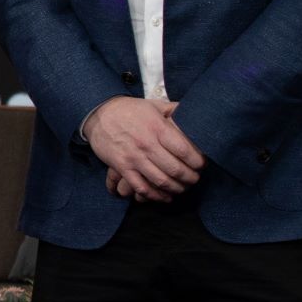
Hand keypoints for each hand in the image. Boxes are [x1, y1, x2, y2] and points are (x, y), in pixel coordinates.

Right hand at [85, 97, 205, 199]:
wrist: (99, 114)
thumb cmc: (130, 110)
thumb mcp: (154, 105)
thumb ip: (174, 110)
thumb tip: (194, 113)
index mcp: (157, 128)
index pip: (184, 150)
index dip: (197, 161)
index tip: (202, 165)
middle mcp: (147, 144)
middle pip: (175, 169)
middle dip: (190, 178)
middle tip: (195, 179)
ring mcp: (134, 158)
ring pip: (161, 181)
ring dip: (176, 189)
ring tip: (183, 188)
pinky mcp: (122, 167)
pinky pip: (141, 187)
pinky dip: (155, 196)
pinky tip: (164, 197)